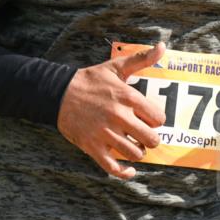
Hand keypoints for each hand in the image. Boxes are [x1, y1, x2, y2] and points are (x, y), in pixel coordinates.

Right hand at [57, 42, 166, 178]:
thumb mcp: (115, 67)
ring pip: (135, 154)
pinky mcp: (92, 147)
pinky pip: (113, 167)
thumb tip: (163, 47)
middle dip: (150, 139)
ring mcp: (105, 134)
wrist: (57, 94)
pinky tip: (129, 170)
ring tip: (132, 146)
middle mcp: (119, 117)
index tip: (147, 119)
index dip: (156, 120)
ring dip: (137, 152)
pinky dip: (124, 172)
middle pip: (151, 139)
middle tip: (142, 135)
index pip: (158, 119)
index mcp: (128, 98)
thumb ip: (141, 59)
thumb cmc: (88, 81)